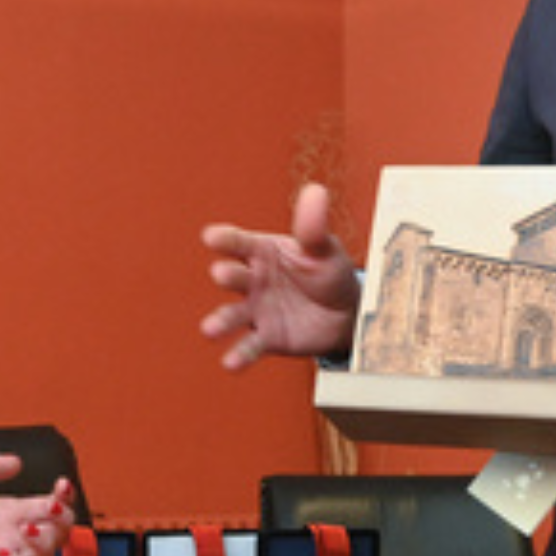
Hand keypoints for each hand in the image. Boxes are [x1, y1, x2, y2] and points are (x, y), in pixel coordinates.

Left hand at [0, 455, 73, 555]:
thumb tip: (15, 462)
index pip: (46, 509)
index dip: (62, 499)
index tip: (60, 487)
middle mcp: (4, 539)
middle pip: (56, 537)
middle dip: (62, 523)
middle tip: (48, 510)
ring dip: (45, 546)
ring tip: (26, 530)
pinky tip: (1, 551)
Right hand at [199, 182, 363, 369]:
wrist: (346, 313)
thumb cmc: (329, 272)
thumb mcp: (324, 248)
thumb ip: (314, 226)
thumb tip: (315, 192)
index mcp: (262, 252)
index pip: (239, 242)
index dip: (225, 239)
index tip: (212, 237)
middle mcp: (253, 280)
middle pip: (235, 276)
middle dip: (227, 275)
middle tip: (222, 274)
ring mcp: (256, 310)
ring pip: (233, 314)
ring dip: (220, 321)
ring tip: (210, 329)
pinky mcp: (266, 337)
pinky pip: (250, 347)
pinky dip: (239, 356)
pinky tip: (230, 364)